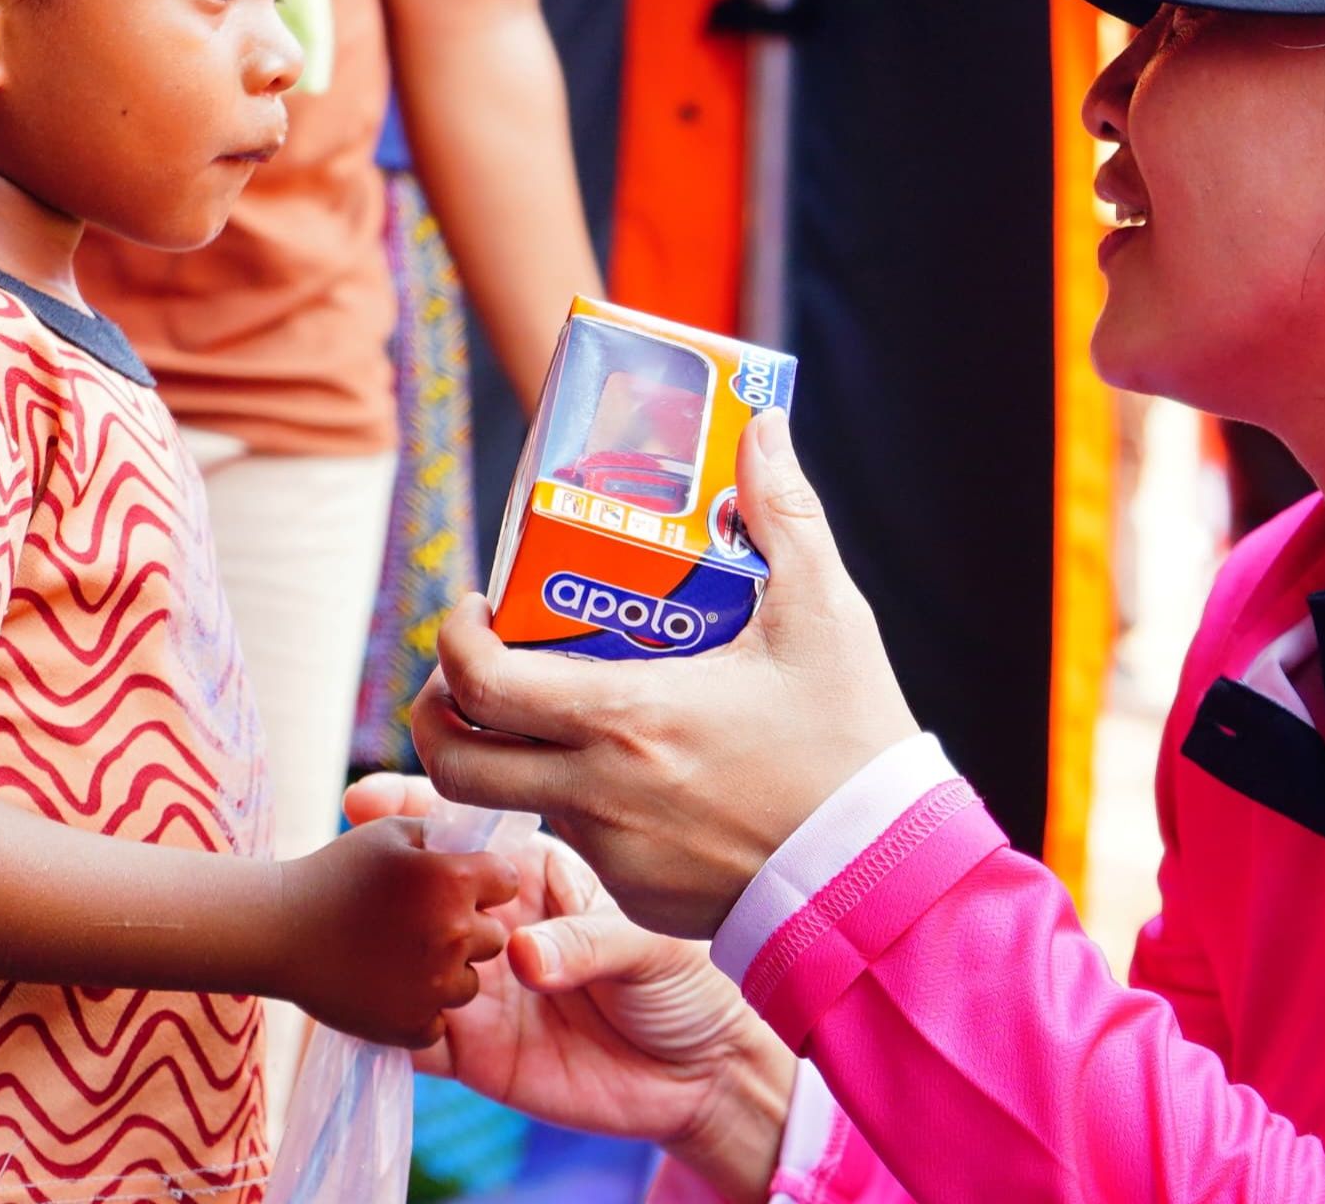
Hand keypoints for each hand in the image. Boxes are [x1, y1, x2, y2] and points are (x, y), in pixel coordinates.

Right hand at [268, 814, 524, 1048]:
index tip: (451, 884)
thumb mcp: (392, 833)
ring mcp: (434, 987)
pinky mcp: (411, 1027)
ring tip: (400, 954)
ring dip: (446, 973)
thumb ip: (445, 834)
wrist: (277, 932)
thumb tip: (484, 843)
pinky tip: (387, 987)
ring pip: (469, 983)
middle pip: (493, 936)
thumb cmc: (335, 872)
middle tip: (419, 922)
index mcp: (454, 880)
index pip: (506, 881)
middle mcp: (453, 935)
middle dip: (467, 928)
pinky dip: (419, 1011)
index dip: (482, 880)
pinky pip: (439, 1022)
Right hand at [346, 777, 794, 1199]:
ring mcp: (478, 988)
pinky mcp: (470, 1051)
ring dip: (381, 953)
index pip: (468, 832)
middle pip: (421, 893)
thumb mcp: (648, 947)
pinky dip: (387, 1025)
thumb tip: (519, 957)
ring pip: (405, 961)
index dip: (416, 810)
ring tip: (368, 945)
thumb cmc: (685, 986)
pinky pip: (413, 1036)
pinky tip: (374, 1012)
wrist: (700, 1081)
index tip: (365, 799)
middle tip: (362, 880)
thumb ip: (586, 943)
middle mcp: (496, 926)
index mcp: (536, 875)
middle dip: (385, 882)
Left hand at [414, 411, 922, 938]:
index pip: (481, 683)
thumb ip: (784, 513)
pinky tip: (638, 770)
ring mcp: (611, 854)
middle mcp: (597, 793)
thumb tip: (759, 428)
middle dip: (438, 712)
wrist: (886, 874)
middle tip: (474, 672)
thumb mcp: (823, 615)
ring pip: (517, 799)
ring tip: (569, 708)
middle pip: (454, 762)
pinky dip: (584, 802)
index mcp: (626, 718)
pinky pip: (579, 843)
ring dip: (519, 753)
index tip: (478, 612)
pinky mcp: (635, 896)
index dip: (456, 641)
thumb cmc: (849, 742)